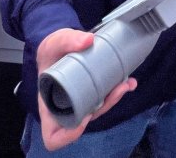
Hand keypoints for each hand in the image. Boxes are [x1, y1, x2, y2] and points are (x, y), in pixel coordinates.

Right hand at [36, 29, 136, 150]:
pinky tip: (127, 80)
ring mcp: (79, 102)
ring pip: (98, 110)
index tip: (84, 117)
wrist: (60, 45)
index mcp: (48, 105)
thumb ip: (68, 39)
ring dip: (114, 99)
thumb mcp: (54, 42)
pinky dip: (117, 91)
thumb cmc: (51, 50)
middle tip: (116, 90)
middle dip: (104, 108)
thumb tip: (88, 40)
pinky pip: (104, 99)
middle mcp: (64, 108)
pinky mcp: (91, 93)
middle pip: (84, 122)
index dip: (69, 134)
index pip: (53, 135)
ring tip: (126, 83)